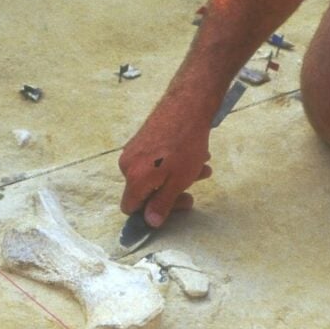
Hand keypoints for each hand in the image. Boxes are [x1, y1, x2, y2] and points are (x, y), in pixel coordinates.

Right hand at [117, 97, 214, 227]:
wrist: (187, 106)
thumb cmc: (184, 146)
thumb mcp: (178, 181)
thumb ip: (162, 204)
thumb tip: (150, 223)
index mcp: (133, 178)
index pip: (130, 207)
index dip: (150, 212)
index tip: (173, 206)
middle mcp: (127, 165)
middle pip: (145, 191)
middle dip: (171, 193)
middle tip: (194, 190)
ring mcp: (133, 150)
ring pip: (154, 174)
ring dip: (178, 177)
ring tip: (202, 168)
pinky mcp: (142, 139)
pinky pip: (154, 160)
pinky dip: (172, 163)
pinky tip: (193, 156)